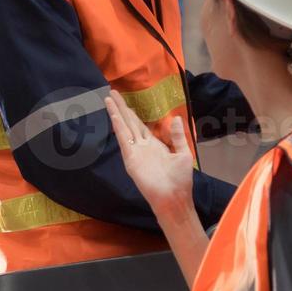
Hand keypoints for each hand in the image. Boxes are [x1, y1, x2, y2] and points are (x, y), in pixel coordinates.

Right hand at [105, 93, 193, 218]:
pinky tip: (114, 116)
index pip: (139, 124)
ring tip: (108, 99)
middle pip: (129, 122)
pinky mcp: (131, 159)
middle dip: (120, 107)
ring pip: (124, 128)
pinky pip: (124, 140)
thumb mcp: (183, 153)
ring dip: (116, 113)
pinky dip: (119, 127)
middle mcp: (142, 146)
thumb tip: (175, 118)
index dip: (131, 112)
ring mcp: (135, 152)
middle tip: (111, 92)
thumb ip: (177, 136)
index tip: (123, 100)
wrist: (174, 197)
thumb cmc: (180, 180)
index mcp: (154, 144)